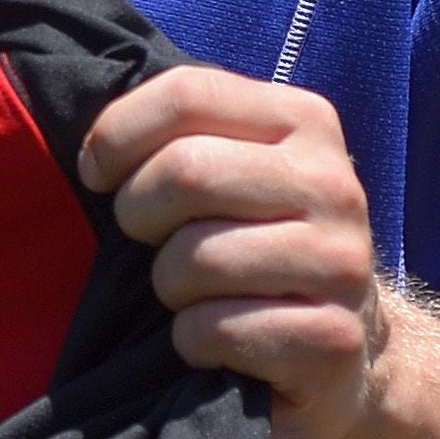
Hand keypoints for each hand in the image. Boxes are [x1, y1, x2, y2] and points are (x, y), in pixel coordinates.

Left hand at [79, 63, 385, 438]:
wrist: (346, 344)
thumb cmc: (260, 241)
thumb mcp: (235, 167)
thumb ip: (181, 135)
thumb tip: (93, 151)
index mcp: (305, 121)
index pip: (188, 94)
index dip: (118, 134)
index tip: (97, 174)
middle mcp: (333, 184)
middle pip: (187, 171)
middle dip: (137, 213)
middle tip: (146, 240)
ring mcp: (341, 264)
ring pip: (197, 258)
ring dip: (168, 286)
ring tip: (190, 294)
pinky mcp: (333, 339)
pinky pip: (214, 330)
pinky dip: (190, 341)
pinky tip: (214, 340)